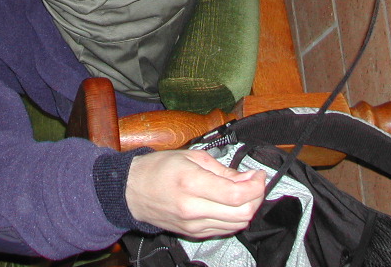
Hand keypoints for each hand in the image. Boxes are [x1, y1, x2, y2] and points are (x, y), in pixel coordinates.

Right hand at [125, 149, 265, 238]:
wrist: (132, 191)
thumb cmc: (159, 168)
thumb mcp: (191, 157)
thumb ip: (222, 170)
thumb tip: (247, 178)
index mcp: (192, 183)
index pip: (237, 194)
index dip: (255, 185)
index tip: (257, 175)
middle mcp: (194, 208)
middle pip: (242, 213)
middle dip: (256, 198)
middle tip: (253, 183)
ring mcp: (193, 225)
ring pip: (237, 225)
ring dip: (247, 208)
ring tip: (242, 191)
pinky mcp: (193, 234)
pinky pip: (224, 230)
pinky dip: (234, 217)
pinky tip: (229, 203)